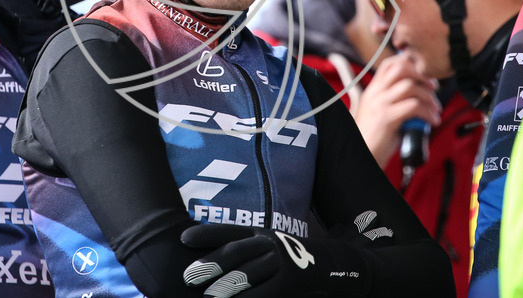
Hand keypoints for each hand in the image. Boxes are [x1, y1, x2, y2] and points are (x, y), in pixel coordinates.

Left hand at [182, 224, 364, 297]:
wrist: (339, 266)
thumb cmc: (299, 261)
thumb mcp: (274, 249)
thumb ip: (250, 254)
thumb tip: (216, 264)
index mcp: (263, 233)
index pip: (230, 231)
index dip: (207, 233)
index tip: (183, 238)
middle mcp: (271, 242)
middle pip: (235, 252)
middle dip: (209, 264)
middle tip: (187, 276)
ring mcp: (282, 260)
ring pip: (247, 274)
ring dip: (224, 287)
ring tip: (208, 297)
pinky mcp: (291, 279)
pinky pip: (263, 293)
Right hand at [353, 52, 440, 167]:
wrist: (362, 155)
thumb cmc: (374, 138)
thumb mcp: (381, 112)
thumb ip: (395, 101)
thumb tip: (421, 97)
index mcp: (373, 90)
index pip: (390, 64)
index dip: (410, 64)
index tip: (425, 76)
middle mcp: (375, 93)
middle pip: (401, 69)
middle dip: (422, 76)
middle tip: (433, 88)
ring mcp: (380, 104)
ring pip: (410, 86)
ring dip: (429, 97)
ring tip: (435, 109)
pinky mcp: (387, 118)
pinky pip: (413, 107)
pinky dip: (428, 113)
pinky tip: (432, 121)